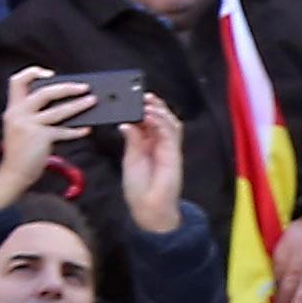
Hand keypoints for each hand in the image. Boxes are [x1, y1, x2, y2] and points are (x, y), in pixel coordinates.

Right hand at [0, 65, 84, 207]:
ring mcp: (28, 125)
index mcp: (13, 108)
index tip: (50, 74)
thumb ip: (32, 114)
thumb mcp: (19, 127)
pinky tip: (86, 129)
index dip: (33, 73)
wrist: (13, 174)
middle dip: (67, 88)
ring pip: (58, 111)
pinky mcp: (39, 138)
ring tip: (92, 101)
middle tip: (84, 87)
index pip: (17, 81)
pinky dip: (76, 131)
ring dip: (78, 106)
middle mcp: (18, 114)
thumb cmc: (21, 151)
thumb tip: (62, 102)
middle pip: (44, 92)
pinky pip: (62, 131)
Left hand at [117, 101, 185, 235]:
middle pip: (161, 118)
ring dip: (159, 111)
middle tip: (142, 95)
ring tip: (148, 102)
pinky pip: (170, 134)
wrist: (148, 207)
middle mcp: (161, 143)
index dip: (143, 109)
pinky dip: (162, 123)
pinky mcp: (174, 154)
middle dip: (154, 106)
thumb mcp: (131, 158)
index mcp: (149, 144)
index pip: (148, 121)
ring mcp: (169, 148)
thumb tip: (127, 123)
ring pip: (169, 123)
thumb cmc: (139, 187)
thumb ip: (132, 140)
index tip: (133, 98)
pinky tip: (151, 116)